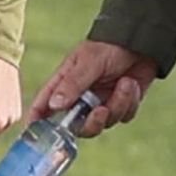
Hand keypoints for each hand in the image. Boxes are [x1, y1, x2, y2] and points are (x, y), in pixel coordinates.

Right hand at [26, 39, 159, 138]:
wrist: (141, 43)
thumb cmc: (109, 46)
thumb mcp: (89, 61)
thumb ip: (73, 83)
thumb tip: (53, 104)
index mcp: (66, 83)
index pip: (45, 104)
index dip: (37, 120)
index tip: (34, 132)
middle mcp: (81, 97)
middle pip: (77, 126)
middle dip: (91, 122)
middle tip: (101, 110)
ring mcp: (101, 103)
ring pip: (103, 123)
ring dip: (117, 104)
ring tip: (125, 83)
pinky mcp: (120, 106)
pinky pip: (123, 116)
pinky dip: (129, 102)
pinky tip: (131, 83)